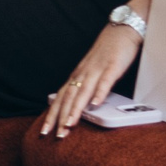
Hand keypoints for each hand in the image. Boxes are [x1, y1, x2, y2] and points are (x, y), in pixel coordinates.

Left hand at [40, 23, 143, 138]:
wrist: (121, 30)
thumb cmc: (106, 53)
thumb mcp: (93, 72)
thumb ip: (86, 88)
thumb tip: (80, 108)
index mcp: (77, 76)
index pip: (60, 98)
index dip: (52, 115)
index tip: (45, 132)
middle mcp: (83, 73)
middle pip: (68, 97)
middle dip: (60, 117)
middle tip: (57, 135)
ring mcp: (97, 69)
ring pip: (83, 91)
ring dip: (75, 109)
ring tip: (70, 125)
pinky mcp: (112, 65)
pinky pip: (105, 80)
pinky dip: (99, 92)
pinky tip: (95, 104)